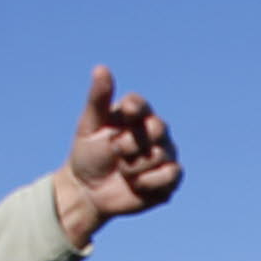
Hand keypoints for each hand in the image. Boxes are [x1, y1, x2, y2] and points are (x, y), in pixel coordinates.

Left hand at [50, 66, 182, 246]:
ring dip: (134, 167)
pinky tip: (136, 185)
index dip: (133, 110)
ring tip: (123, 172)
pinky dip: (150, 181)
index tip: (120, 119)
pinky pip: (172, 174)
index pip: (141, 104)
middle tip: (115, 152)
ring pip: (160, 154)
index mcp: (136, 115)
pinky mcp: (170, 179)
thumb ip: (97, 99)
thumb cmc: (88, 155)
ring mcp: (165, 155)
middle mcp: (155, 132)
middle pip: (157, 128)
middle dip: (130, 144)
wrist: (89, 192)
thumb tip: (101, 68)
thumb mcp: (88, 126)